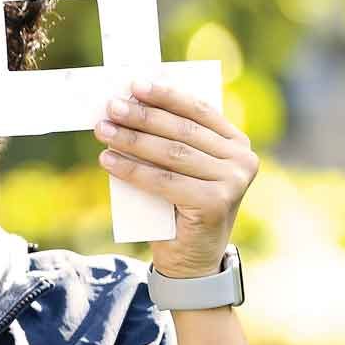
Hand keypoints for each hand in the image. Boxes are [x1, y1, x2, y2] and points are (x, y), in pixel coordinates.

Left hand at [94, 79, 258, 278]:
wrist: (191, 259)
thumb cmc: (180, 208)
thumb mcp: (181, 169)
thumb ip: (171, 141)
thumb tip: (129, 106)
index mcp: (237, 144)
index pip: (199, 110)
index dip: (166, 96)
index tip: (135, 85)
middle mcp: (242, 160)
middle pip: (182, 131)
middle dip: (143, 116)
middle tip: (111, 106)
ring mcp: (232, 182)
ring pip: (171, 154)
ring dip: (132, 140)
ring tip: (103, 131)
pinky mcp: (215, 203)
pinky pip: (163, 180)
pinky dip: (132, 169)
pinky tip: (108, 160)